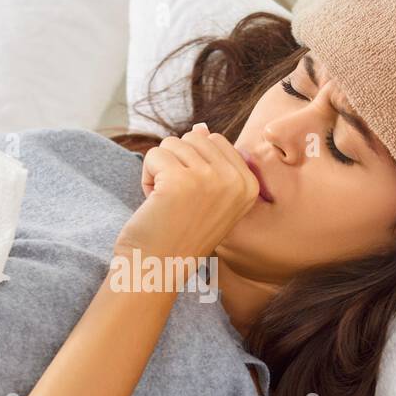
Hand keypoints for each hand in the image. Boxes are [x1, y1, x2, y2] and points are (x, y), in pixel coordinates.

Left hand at [115, 123, 258, 263]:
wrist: (156, 268)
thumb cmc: (179, 233)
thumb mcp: (209, 196)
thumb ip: (211, 162)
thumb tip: (200, 127)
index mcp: (249, 185)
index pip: (214, 140)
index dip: (193, 163)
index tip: (193, 197)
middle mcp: (235, 181)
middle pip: (193, 138)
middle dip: (176, 163)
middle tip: (176, 200)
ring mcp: (210, 180)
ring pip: (171, 145)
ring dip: (160, 171)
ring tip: (166, 203)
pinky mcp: (180, 181)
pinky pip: (154, 155)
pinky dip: (146, 178)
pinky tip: (154, 204)